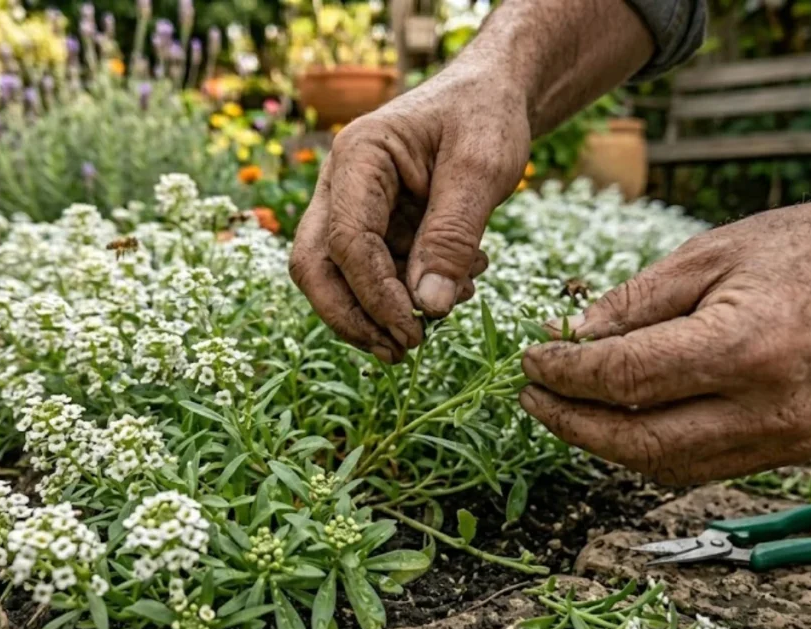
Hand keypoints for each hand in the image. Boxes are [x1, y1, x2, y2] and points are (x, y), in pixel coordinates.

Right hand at [289, 63, 529, 362]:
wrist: (494, 94)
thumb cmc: (486, 115)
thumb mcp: (482, 169)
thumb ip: (453, 236)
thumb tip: (426, 309)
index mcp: (358, 157)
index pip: (345, 243)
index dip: (374, 296)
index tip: (413, 332)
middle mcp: (341, 184)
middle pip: (316, 267)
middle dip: (354, 317)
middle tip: (402, 352)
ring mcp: (352, 206)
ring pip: (340, 278)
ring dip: (388, 309)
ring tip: (452, 305)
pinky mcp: (374, 225)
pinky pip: (375, 274)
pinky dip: (409, 294)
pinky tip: (456, 286)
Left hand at [519, 194, 810, 484]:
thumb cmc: (799, 251)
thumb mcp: (707, 255)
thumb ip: (633, 302)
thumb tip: (570, 336)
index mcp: (744, 346)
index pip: (625, 379)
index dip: (565, 373)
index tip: (532, 359)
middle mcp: (766, 405)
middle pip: (637, 439)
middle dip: (571, 422)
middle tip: (531, 396)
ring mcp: (781, 436)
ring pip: (664, 465)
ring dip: (602, 444)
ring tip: (565, 408)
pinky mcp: (787, 448)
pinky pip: (697, 466)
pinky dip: (647, 449)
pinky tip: (616, 421)